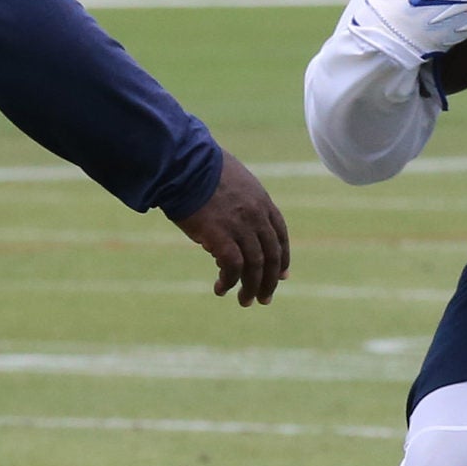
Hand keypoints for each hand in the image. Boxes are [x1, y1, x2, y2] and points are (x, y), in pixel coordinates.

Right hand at [174, 151, 290, 305]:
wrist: (183, 164)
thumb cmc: (199, 169)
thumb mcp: (232, 181)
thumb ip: (240, 203)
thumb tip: (233, 225)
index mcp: (262, 201)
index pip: (280, 236)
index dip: (283, 259)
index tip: (282, 276)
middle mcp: (256, 216)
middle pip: (272, 256)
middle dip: (270, 281)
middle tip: (264, 298)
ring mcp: (240, 226)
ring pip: (255, 267)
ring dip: (251, 288)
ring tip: (245, 301)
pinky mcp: (221, 236)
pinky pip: (232, 267)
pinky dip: (228, 281)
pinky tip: (220, 288)